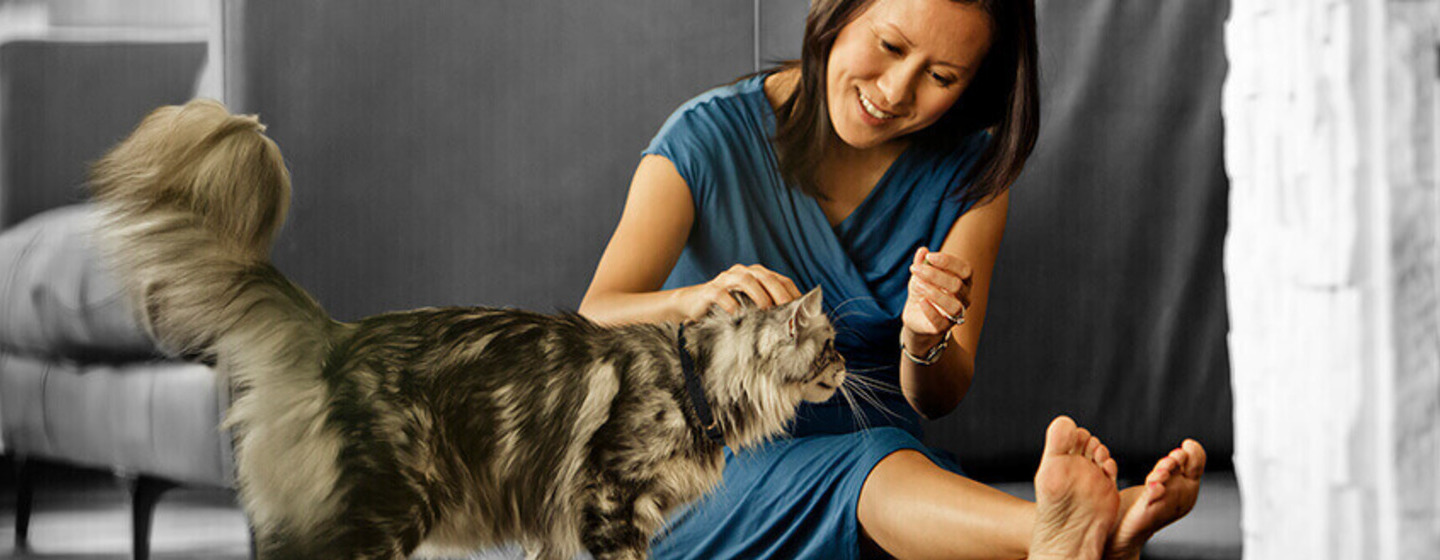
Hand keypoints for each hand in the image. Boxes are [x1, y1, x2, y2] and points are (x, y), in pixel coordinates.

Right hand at [678, 264, 801, 319]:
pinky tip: (737, 314)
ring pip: (745, 279)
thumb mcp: (751, 307)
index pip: (780, 279)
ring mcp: (725, 279)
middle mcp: (742, 272)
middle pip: (765, 276)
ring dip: (758, 294)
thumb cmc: (728, 308)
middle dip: (779, 292)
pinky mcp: (710, 290)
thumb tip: (793, 326)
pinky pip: (721, 293)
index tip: (802, 308)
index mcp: (756, 276)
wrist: (693, 305)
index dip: (793, 292)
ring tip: (766, 309)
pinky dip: (731, 303)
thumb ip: (769, 310)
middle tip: (788, 309)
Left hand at [901, 247, 971, 344]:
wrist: (915, 315)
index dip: (949, 262)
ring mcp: (956, 314)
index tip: (930, 257)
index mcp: (964, 281)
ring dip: (934, 293)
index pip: (965, 269)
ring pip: (954, 305)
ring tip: (917, 284)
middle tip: (915, 269)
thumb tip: (922, 250)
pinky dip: (930, 310)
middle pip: (957, 285)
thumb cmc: (923, 290)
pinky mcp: (943, 327)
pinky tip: (921, 301)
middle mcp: (964, 298)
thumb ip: (922, 263)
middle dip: (935, 275)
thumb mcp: (920, 274)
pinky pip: (941, 321)